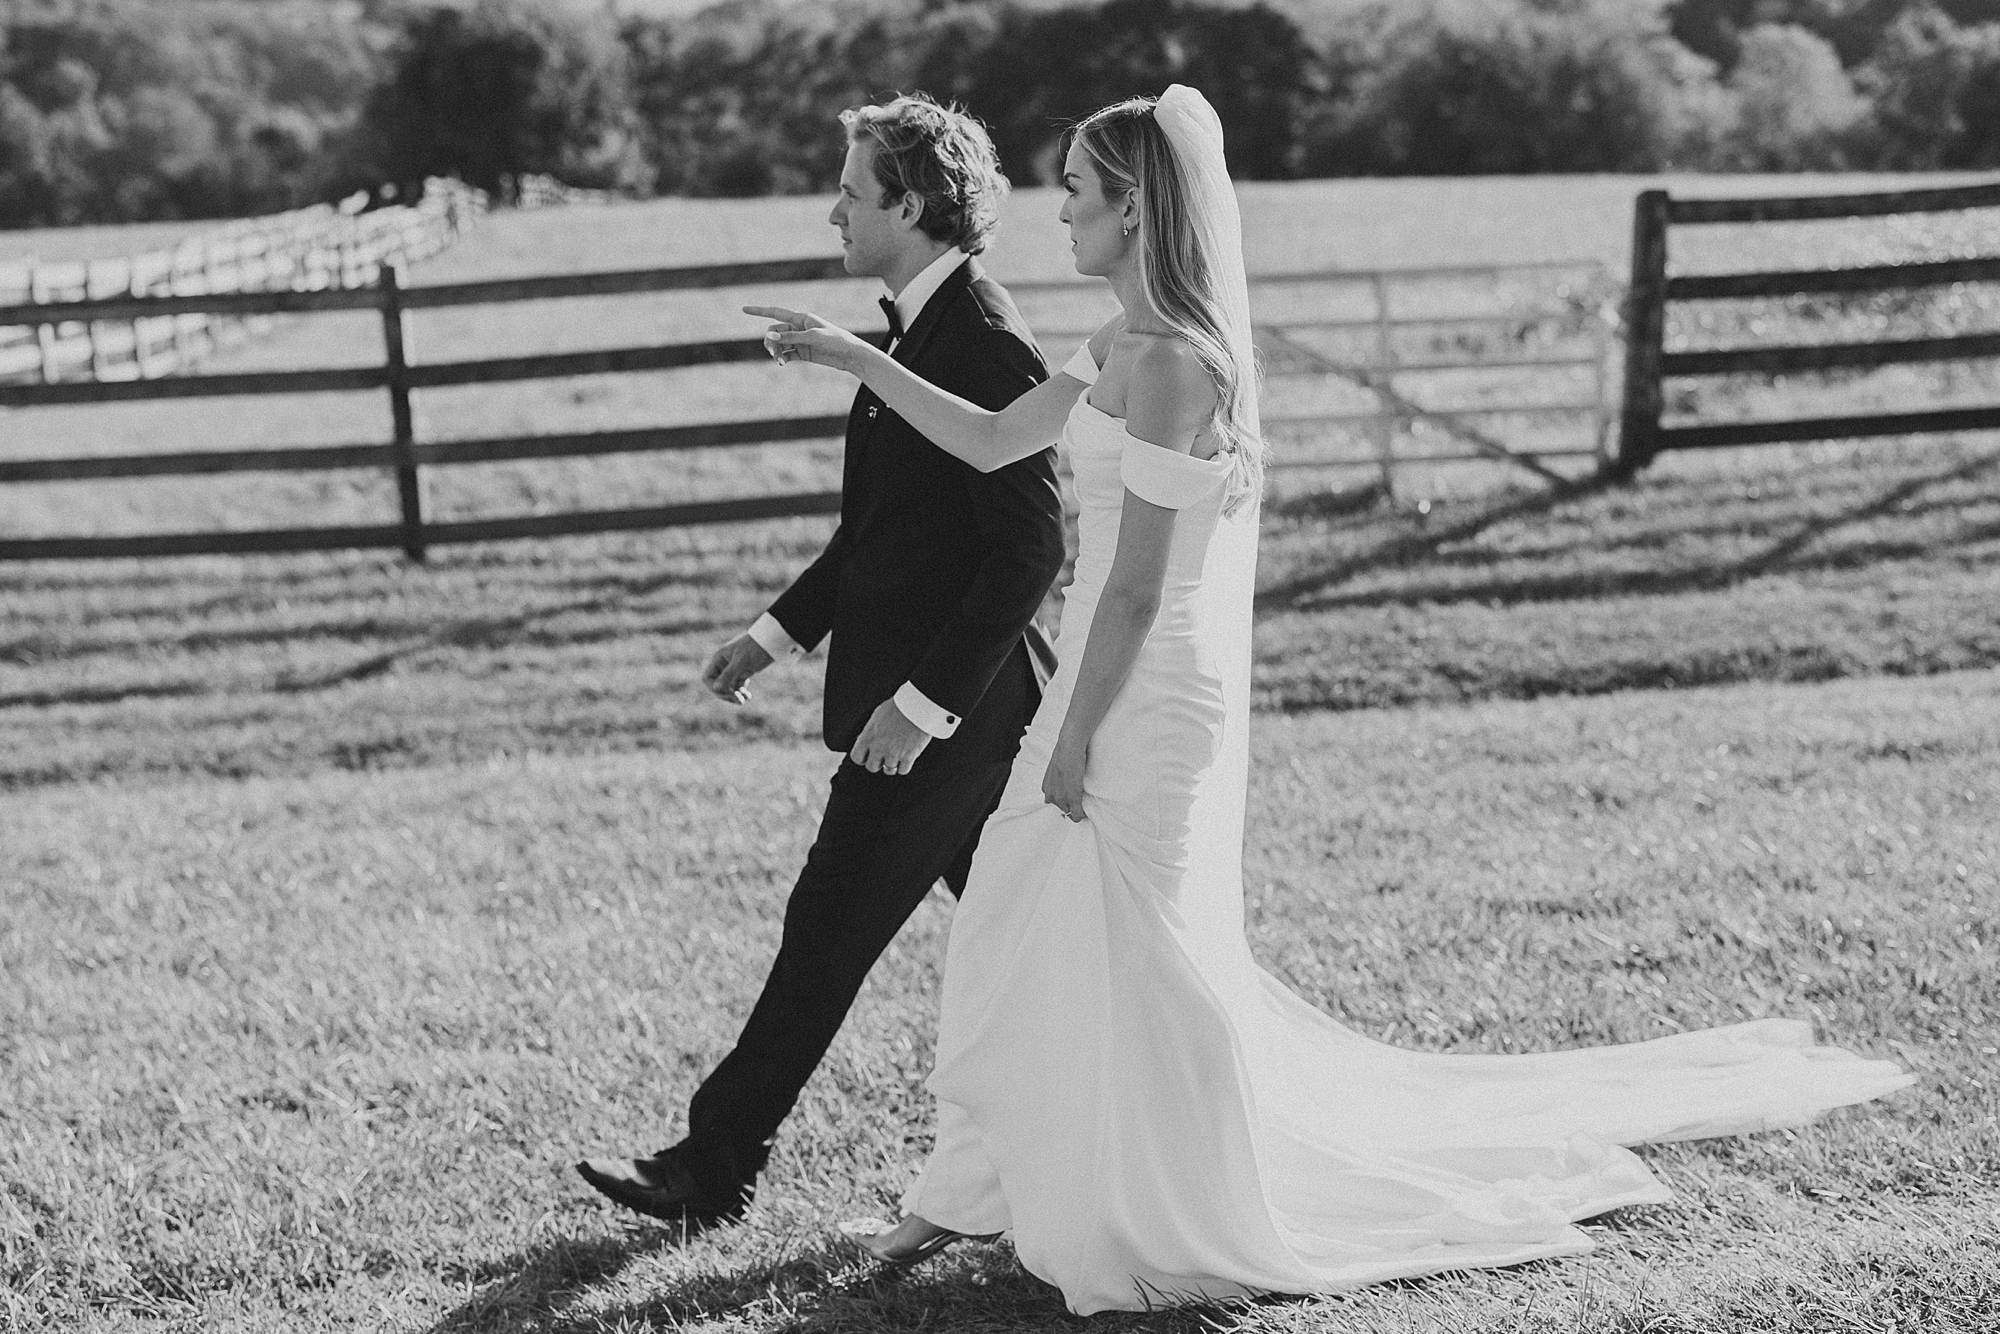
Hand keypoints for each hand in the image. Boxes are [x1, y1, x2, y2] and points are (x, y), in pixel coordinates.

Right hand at [701, 633, 772, 704]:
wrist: (770, 641)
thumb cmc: (754, 647)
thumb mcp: (741, 660)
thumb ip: (728, 674)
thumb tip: (716, 689)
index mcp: (719, 659)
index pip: (707, 678)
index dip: (714, 688)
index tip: (726, 693)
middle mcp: (724, 665)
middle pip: (717, 685)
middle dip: (726, 694)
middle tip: (737, 700)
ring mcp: (734, 669)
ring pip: (728, 688)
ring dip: (734, 696)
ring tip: (743, 700)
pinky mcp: (743, 672)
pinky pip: (738, 686)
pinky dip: (741, 693)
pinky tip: (748, 696)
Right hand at [744, 305, 871, 374]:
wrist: (849, 355)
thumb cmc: (834, 340)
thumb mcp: (812, 338)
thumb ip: (790, 337)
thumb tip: (769, 335)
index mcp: (801, 318)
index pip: (775, 312)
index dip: (759, 311)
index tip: (743, 309)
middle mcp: (798, 327)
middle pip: (775, 331)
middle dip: (770, 341)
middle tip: (773, 352)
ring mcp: (800, 341)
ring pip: (779, 344)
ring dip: (776, 351)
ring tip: (778, 360)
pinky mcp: (803, 353)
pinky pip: (787, 354)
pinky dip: (782, 358)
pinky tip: (781, 364)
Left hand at [849, 697, 931, 775]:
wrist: (917, 707)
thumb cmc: (898, 707)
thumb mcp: (877, 716)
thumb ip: (870, 731)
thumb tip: (865, 740)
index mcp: (868, 737)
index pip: (857, 757)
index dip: (863, 757)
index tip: (868, 755)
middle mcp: (879, 748)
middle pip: (872, 767)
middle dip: (877, 762)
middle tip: (884, 755)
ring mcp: (894, 754)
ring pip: (888, 770)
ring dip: (892, 764)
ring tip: (897, 755)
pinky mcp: (909, 757)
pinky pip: (903, 770)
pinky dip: (905, 766)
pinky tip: (906, 756)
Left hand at [1041, 738, 1086, 821]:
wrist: (1069, 747)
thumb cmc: (1065, 753)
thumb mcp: (1055, 768)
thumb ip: (1057, 779)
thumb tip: (1064, 780)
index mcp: (1046, 788)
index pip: (1053, 803)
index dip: (1063, 802)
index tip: (1071, 801)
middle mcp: (1050, 795)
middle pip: (1062, 809)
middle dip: (1071, 806)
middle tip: (1080, 802)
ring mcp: (1061, 797)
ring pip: (1070, 813)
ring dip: (1077, 809)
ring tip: (1084, 803)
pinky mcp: (1072, 797)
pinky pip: (1077, 815)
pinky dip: (1082, 814)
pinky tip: (1086, 810)